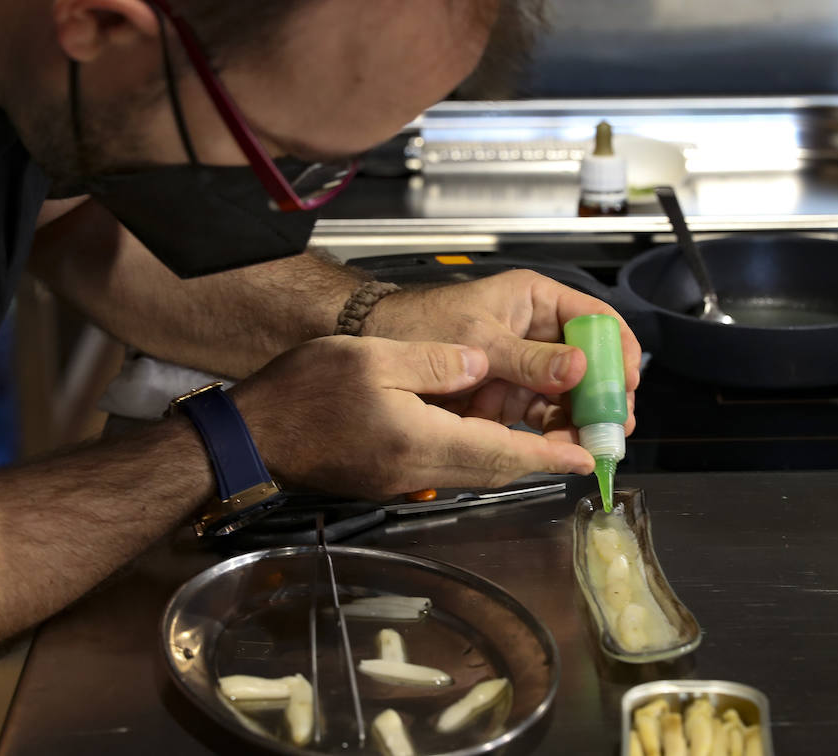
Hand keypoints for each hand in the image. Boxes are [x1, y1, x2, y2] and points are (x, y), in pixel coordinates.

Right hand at [229, 336, 595, 497]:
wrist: (251, 436)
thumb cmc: (302, 392)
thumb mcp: (372, 357)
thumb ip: (433, 361)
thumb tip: (480, 363)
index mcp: (418, 440)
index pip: (500, 453)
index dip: (548, 456)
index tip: (586, 458)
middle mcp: (416, 470)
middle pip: (494, 471)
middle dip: (541, 463)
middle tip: (580, 450)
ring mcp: (400, 480)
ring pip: (473, 474)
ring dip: (513, 462)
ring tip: (547, 442)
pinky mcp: (386, 478)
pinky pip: (448, 471)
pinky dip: (479, 459)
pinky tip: (488, 439)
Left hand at [362, 270, 641, 436]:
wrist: (377, 345)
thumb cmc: (421, 322)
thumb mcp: (479, 337)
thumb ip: (528, 358)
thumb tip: (579, 367)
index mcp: (535, 301)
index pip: (594, 319)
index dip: (617, 349)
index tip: (628, 379)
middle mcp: (536, 331)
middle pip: (588, 362)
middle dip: (605, 393)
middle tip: (616, 422)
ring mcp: (523, 364)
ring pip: (568, 393)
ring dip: (583, 418)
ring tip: (595, 442)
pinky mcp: (508, 393)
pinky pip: (542, 413)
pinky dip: (555, 431)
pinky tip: (566, 447)